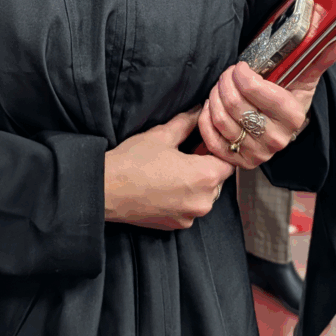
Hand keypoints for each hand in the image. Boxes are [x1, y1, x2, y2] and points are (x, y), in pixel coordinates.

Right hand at [104, 108, 234, 230]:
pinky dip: (186, 195)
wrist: (106, 190)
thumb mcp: (162, 135)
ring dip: (198, 181)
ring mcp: (191, 217)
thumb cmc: (133, 160)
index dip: (219, 148)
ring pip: (206, 194)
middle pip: (219, 178)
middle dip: (208, 163)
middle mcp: (204, 201)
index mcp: (205, 176)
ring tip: (175, 166)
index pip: (229, 161)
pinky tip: (167, 183)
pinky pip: (191, 207)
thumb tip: (202, 109)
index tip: (205, 140)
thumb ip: (189, 122)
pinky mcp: (178, 226)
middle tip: (189, 149)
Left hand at [197, 39, 335, 169]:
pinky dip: (205, 119)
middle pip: (235, 105)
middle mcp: (276, 139)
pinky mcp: (239, 161)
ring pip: (221, 119)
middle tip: (227, 74)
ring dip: (214, 96)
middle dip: (225, 82)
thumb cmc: (289, 96)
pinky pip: (212, 140)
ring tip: (220, 88)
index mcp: (292, 116)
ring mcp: (258, 153)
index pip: (257, 91)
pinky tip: (213, 106)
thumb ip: (316, 58)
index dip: (242, 74)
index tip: (240, 66)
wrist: (282, 126)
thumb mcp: (303, 77)